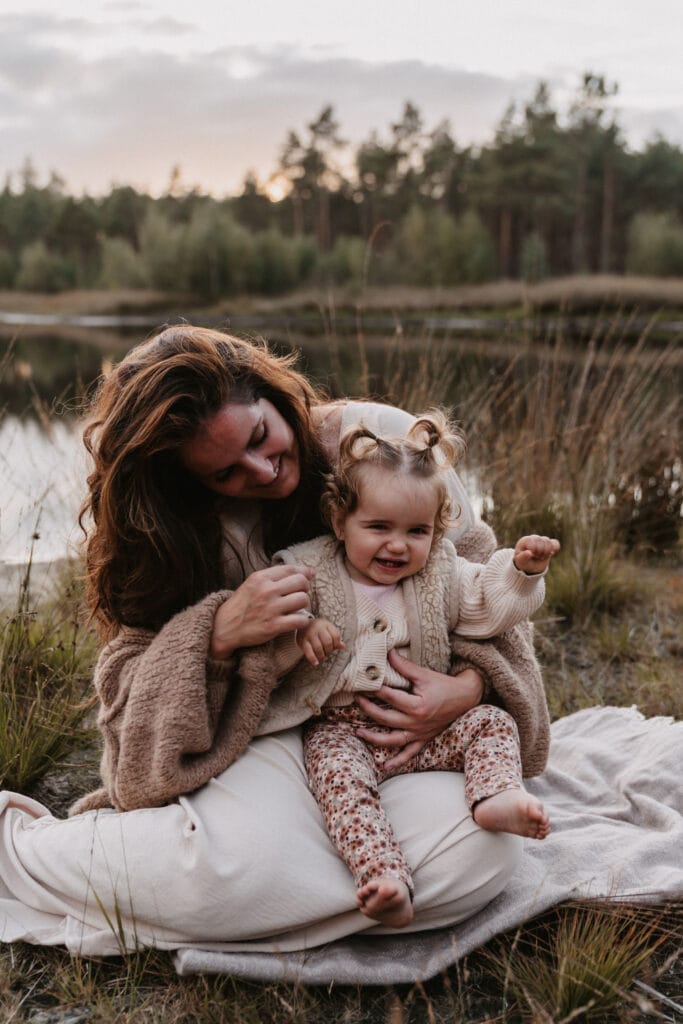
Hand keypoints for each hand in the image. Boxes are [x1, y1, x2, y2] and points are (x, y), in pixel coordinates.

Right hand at [210, 564, 314, 658]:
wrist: (225, 626)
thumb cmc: (243, 604)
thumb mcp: (254, 583)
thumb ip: (278, 576)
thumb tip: (310, 572)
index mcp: (261, 578)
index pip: (292, 569)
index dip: (304, 573)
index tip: (309, 577)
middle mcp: (266, 591)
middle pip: (301, 582)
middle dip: (304, 589)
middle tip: (297, 595)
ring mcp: (270, 609)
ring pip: (303, 600)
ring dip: (304, 605)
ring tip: (296, 608)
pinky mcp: (273, 626)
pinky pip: (300, 620)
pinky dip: (302, 621)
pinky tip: (295, 621)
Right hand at [297, 617, 344, 665]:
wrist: (300, 624)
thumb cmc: (317, 629)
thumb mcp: (327, 630)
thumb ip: (335, 638)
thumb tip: (343, 646)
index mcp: (325, 624)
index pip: (336, 636)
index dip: (336, 644)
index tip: (333, 647)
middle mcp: (317, 627)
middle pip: (328, 642)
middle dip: (329, 650)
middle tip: (326, 653)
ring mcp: (309, 634)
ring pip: (318, 647)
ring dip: (322, 655)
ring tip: (322, 658)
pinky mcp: (302, 641)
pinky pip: (308, 651)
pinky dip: (312, 658)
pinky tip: (315, 663)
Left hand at [354, 649, 483, 770]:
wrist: (465, 698)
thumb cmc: (444, 685)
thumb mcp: (424, 674)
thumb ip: (404, 666)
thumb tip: (387, 652)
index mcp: (417, 706)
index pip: (390, 697)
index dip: (374, 689)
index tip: (363, 683)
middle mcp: (417, 723)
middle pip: (386, 718)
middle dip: (368, 709)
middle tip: (356, 700)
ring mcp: (420, 733)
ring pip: (393, 740)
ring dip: (374, 738)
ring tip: (359, 733)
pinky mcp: (424, 739)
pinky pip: (410, 753)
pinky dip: (398, 761)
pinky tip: (386, 766)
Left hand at [513, 534, 560, 574]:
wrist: (529, 566)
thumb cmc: (523, 562)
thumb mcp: (521, 561)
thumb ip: (523, 557)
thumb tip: (529, 552)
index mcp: (526, 540)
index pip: (534, 541)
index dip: (535, 550)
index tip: (531, 555)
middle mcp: (534, 538)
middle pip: (542, 541)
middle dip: (541, 551)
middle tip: (537, 557)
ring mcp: (542, 541)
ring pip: (549, 542)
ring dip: (547, 552)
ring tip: (541, 557)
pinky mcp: (549, 545)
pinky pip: (555, 543)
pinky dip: (555, 548)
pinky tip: (552, 553)